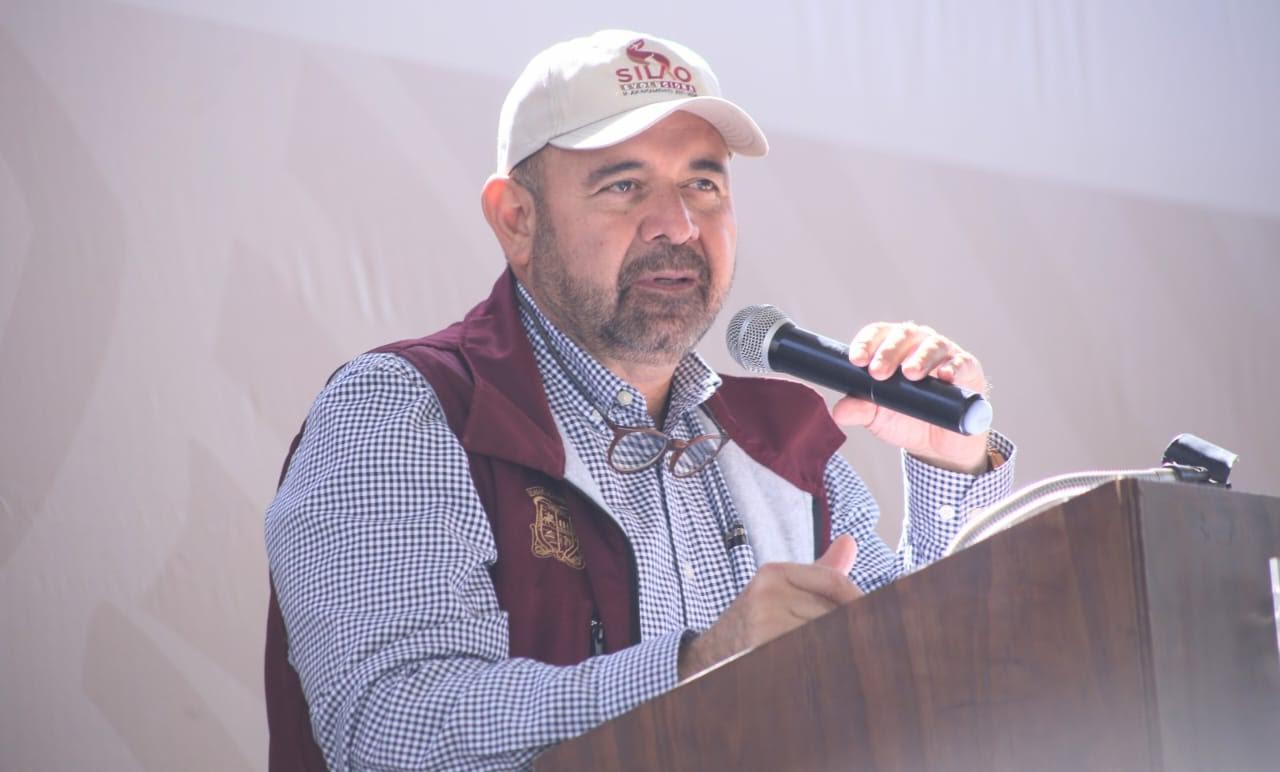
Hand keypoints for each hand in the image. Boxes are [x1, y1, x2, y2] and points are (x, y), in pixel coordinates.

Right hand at [678, 535, 861, 679]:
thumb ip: (820, 572)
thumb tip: (850, 542)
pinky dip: (819, 666)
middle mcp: (765, 593)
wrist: (707, 657)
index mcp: (774, 573)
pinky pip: (807, 657)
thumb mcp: (782, 590)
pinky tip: (820, 672)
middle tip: (868, 646)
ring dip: (836, 651)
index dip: (860, 600)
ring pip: (823, 636)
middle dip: (850, 630)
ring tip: (844, 662)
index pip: (833, 581)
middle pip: (832, 611)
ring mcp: (760, 623)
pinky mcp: (759, 650)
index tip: (878, 618)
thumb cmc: (754, 623)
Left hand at [831, 321, 989, 473]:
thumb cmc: (905, 419)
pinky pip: (963, 363)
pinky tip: (946, 377)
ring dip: (921, 358)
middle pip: (904, 335)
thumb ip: (858, 409)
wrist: (938, 444)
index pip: (877, 334)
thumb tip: (837, 411)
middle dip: (889, 352)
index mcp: (893, 348)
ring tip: (910, 374)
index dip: (866, 343)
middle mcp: (919, 345)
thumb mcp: (877, 416)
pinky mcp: (968, 371)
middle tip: (878, 372)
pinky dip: (955, 367)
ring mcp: (945, 356)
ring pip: (934, 345)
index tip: (856, 361)